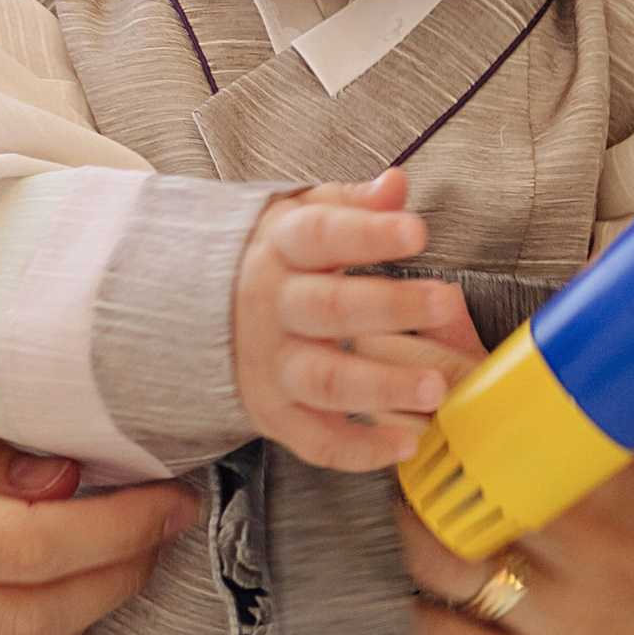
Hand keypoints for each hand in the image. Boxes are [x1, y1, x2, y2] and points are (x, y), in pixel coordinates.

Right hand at [232, 168, 484, 470]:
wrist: (186, 310)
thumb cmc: (273, 258)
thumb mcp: (301, 215)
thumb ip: (352, 203)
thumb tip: (395, 185)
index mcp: (281, 247)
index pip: (324, 235)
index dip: (370, 234)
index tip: (417, 231)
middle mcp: (271, 306)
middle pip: (331, 308)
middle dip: (391, 307)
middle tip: (446, 302)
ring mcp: (270, 364)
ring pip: (325, 380)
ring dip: (383, 387)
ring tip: (435, 388)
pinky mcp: (273, 413)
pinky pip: (315, 440)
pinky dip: (359, 450)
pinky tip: (405, 444)